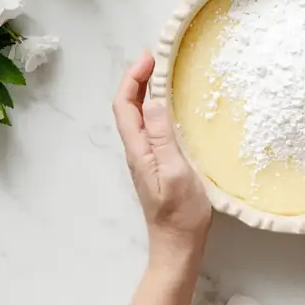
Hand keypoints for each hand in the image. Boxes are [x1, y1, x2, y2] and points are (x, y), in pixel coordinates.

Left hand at [113, 51, 211, 264]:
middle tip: (157, 58)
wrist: (178, 246)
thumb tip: (154, 101)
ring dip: (146, 91)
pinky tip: (173, 105)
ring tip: (164, 73)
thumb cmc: (180, 213)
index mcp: (139, 150)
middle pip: (128, 107)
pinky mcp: (158, 162)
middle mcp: (138, 150)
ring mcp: (147, 157)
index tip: (149, 58)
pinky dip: (158, 107)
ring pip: (140, 116)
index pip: (125, 106)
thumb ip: (163, 138)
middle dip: (138, 79)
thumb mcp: (175, 172)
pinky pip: (152, 127)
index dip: (132, 79)